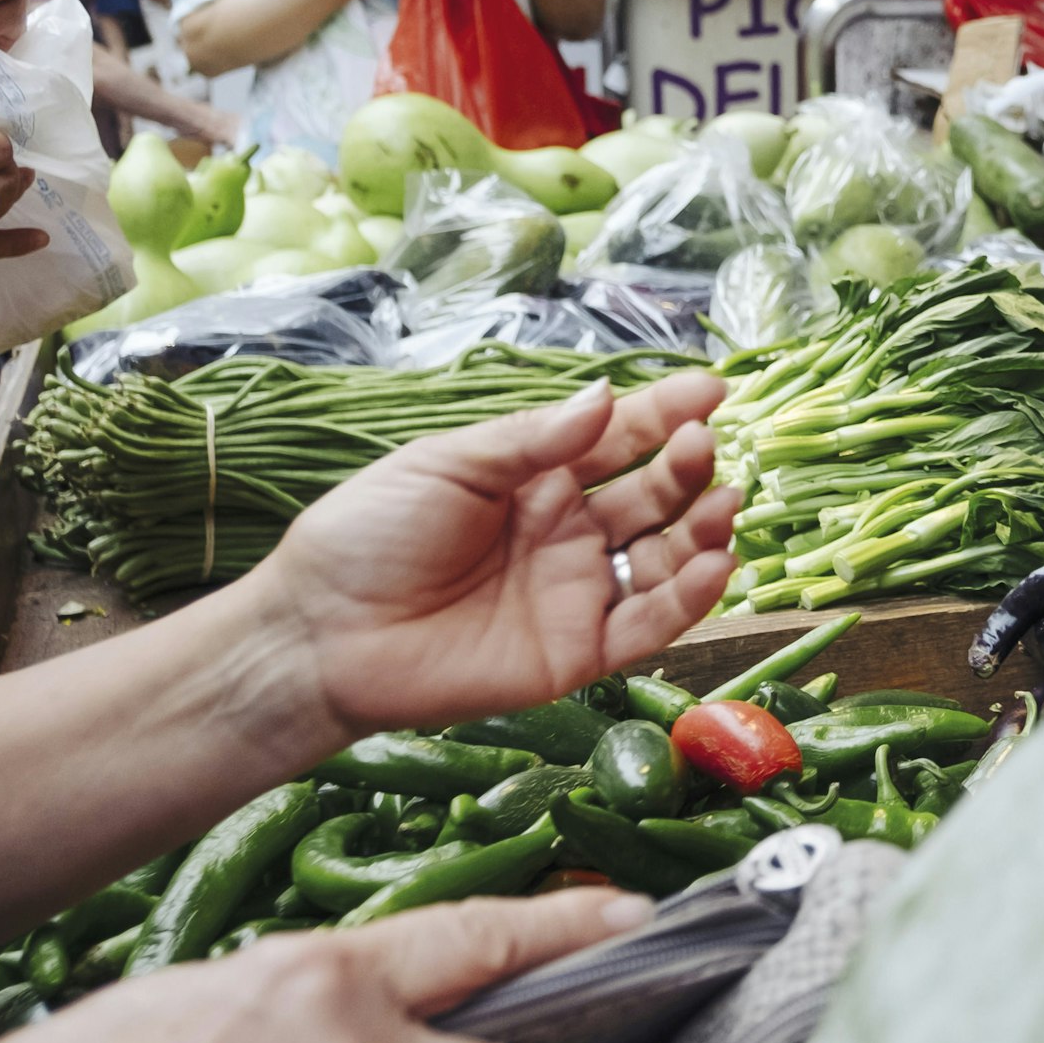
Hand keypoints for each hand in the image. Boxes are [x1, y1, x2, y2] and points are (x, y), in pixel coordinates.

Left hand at [252, 372, 740, 748]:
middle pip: (651, 495)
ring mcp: (575, 594)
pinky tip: (714, 563)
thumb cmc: (367, 537)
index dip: (665, 412)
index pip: (617, 439)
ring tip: (722, 501)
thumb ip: (533, 439)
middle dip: (686, 466)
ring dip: (702, 528)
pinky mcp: (576, 653)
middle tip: (700, 445)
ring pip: (663, 558)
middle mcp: (566, 534)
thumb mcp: (447, 464)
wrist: (321, 634)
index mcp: (534, 481)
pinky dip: (690, 597)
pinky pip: (648, 625)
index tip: (712, 389)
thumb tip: (608, 396)